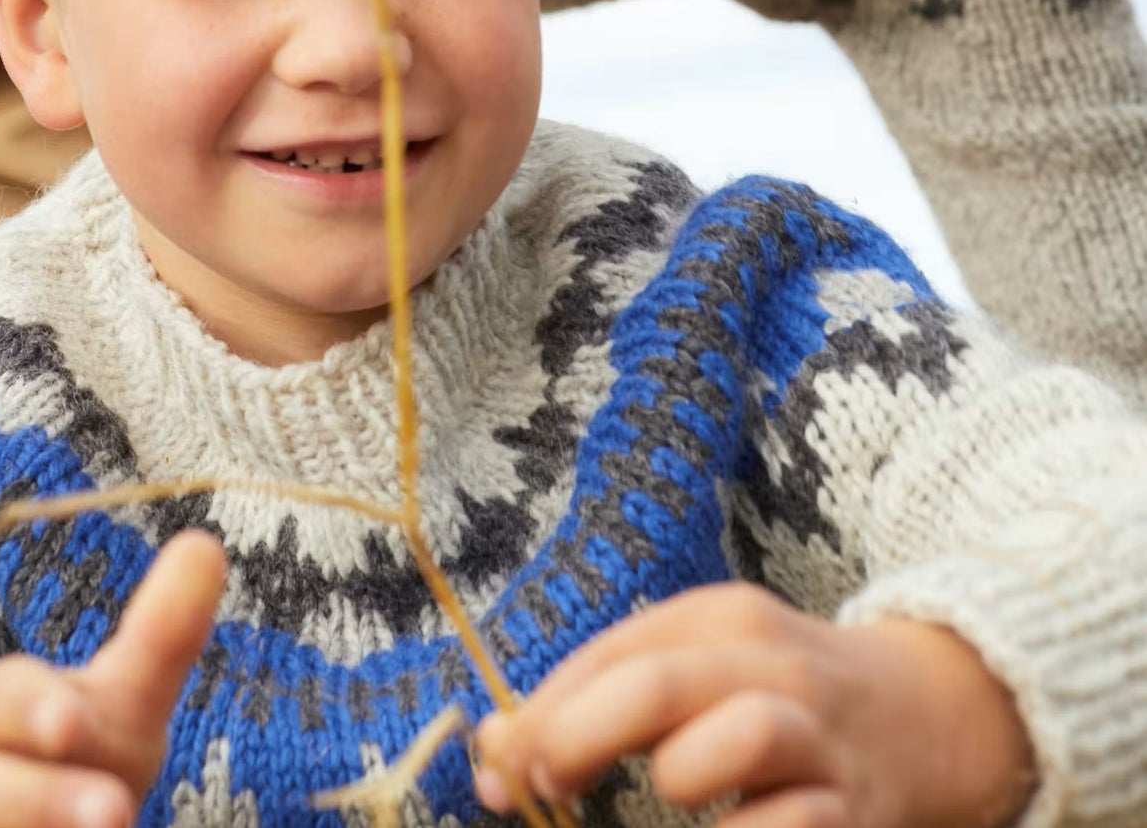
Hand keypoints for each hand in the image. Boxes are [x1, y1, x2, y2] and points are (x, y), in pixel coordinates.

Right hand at [0, 529, 226, 827]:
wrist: (3, 825)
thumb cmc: (80, 757)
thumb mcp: (125, 699)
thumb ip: (163, 634)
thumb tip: (207, 545)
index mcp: (3, 708)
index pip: (8, 699)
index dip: (35, 712)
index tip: (70, 724)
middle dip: (53, 797)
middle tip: (115, 810)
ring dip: (50, 825)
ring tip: (114, 827)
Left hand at [472, 583, 1035, 827]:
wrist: (932, 712)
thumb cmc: (778, 692)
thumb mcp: (701, 667)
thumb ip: (604, 696)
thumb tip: (494, 745)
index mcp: (722, 619)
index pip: (612, 651)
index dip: (542, 710)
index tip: (497, 761)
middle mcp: (771, 664)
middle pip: (659, 684)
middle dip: (579, 735)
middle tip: (541, 784)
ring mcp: (820, 737)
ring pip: (739, 736)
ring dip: (681, 775)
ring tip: (671, 796)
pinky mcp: (857, 809)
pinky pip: (792, 827)